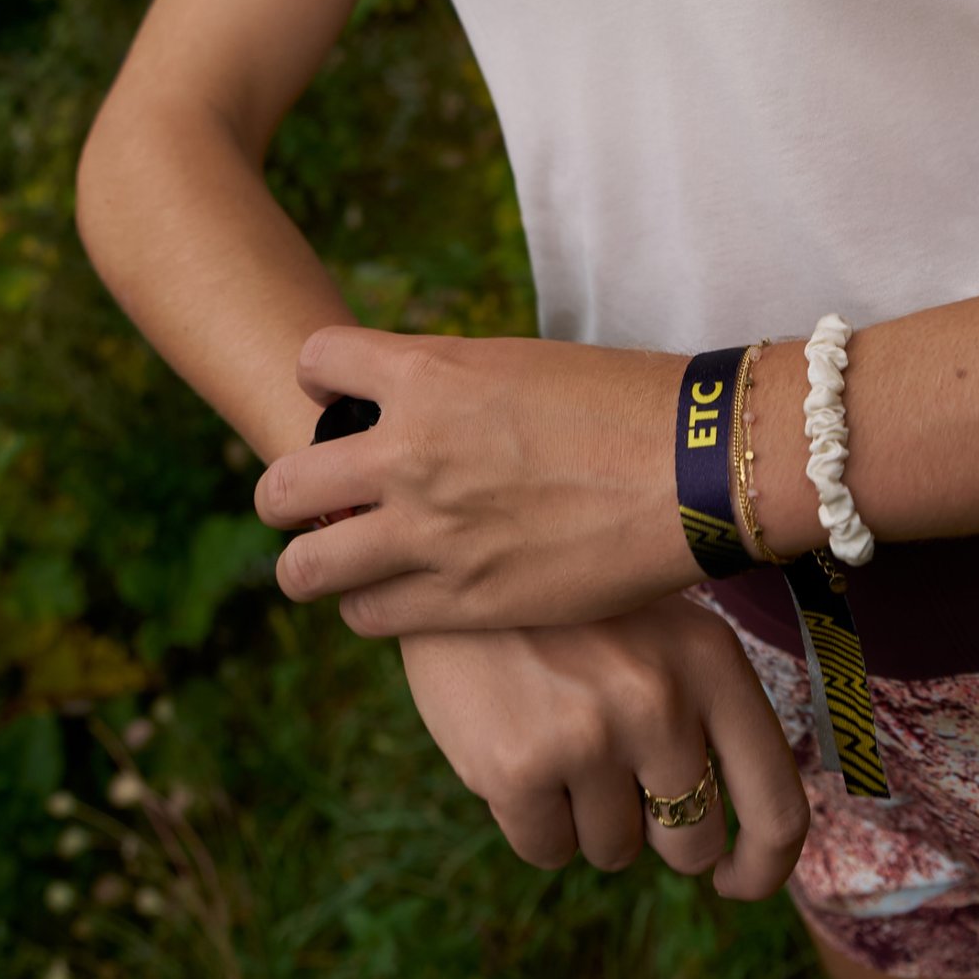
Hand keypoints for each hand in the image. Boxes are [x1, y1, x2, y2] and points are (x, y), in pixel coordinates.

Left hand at [255, 324, 696, 634]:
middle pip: (280, 486)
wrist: (698, 467)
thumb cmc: (623, 402)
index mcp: (428, 374)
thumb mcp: (519, 363)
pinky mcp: (463, 601)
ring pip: (303, 568)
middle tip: (328, 500)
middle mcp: (409, 453)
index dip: (324, 384)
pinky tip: (402, 592)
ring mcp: (430, 534)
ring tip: (344, 557)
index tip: (346, 404)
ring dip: (315, 561)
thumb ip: (447, 387)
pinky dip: (372, 605)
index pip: (314, 364)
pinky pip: (366, 614)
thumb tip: (406, 409)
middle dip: (293, 492)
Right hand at [399, 597, 809, 901]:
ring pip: (614, 850)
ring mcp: (590, 736)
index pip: (777, 809)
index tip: (732, 880)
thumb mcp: (663, 629)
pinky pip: (548, 849)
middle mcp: (662, 702)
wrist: (456, 555)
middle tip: (614, 771)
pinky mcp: (518, 768)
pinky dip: (535, 821)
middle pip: (689, 845)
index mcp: (712, 662)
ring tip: (557, 734)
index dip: (762, 867)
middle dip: (655, 830)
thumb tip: (730, 836)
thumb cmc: (573, 608)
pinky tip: (517, 747)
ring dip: (588, 817)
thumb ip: (705, 713)